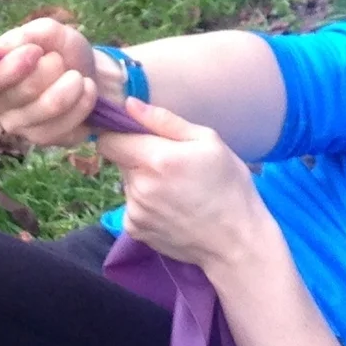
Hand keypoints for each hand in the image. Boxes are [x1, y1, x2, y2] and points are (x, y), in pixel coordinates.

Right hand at [0, 17, 109, 147]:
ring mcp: (18, 126)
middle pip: (19, 93)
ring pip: (45, 109)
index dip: (9, 67)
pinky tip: (87, 91)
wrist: (89, 73)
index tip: (36, 51)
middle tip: (59, 60)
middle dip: (49, 70)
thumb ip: (26, 35)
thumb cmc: (59, 51)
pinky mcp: (44, 138)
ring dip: (70, 86)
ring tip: (78, 76)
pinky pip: (64, 126)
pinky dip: (83, 103)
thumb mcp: (48, 32)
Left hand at [97, 98, 269, 272]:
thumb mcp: (209, 142)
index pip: (109, 140)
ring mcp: (135, 212)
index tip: (140, 136)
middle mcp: (139, 186)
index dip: (121, 134)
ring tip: (177, 189)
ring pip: (127, 183)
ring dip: (143, 181)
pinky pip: (132, 206)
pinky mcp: (135, 231)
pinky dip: (146, 204)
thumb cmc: (229, 186)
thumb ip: (165, 121)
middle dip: (139, 157)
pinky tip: (172, 208)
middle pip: (120, 160)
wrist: (236, 241)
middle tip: (172, 165)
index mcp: (156, 159)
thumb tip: (129, 104)